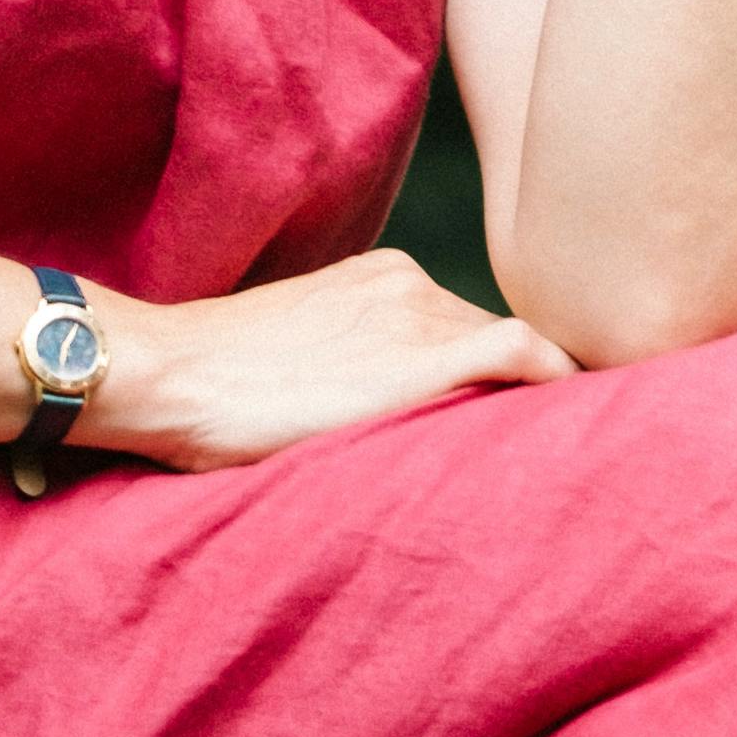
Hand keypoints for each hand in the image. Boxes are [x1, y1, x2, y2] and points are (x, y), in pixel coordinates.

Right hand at [94, 247, 575, 468]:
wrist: (169, 374)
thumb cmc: (210, 387)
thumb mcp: (297, 359)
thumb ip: (354, 370)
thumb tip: (381, 416)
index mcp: (380, 280)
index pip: (464, 328)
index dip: (495, 376)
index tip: (511, 417)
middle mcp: (409, 284)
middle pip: (491, 339)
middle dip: (512, 392)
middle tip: (538, 449)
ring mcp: (417, 312)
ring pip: (508, 350)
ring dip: (522, 399)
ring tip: (543, 456)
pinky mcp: (424, 352)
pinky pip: (518, 353)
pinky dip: (552, 381)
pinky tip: (567, 422)